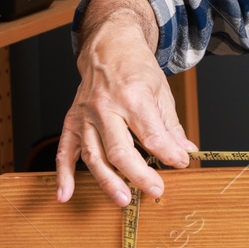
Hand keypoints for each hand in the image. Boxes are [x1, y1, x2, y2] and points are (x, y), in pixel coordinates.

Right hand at [55, 15, 195, 206]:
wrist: (108, 47)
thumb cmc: (135, 68)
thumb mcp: (161, 92)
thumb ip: (171, 126)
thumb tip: (185, 151)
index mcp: (133, 97)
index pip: (152, 135)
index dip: (169, 154)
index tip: (181, 163)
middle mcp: (106, 107)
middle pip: (120, 150)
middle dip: (139, 175)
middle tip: (156, 190)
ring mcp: (86, 116)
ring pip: (93, 155)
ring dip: (107, 181)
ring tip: (123, 199)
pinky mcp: (72, 121)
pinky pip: (64, 151)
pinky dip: (63, 175)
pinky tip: (65, 195)